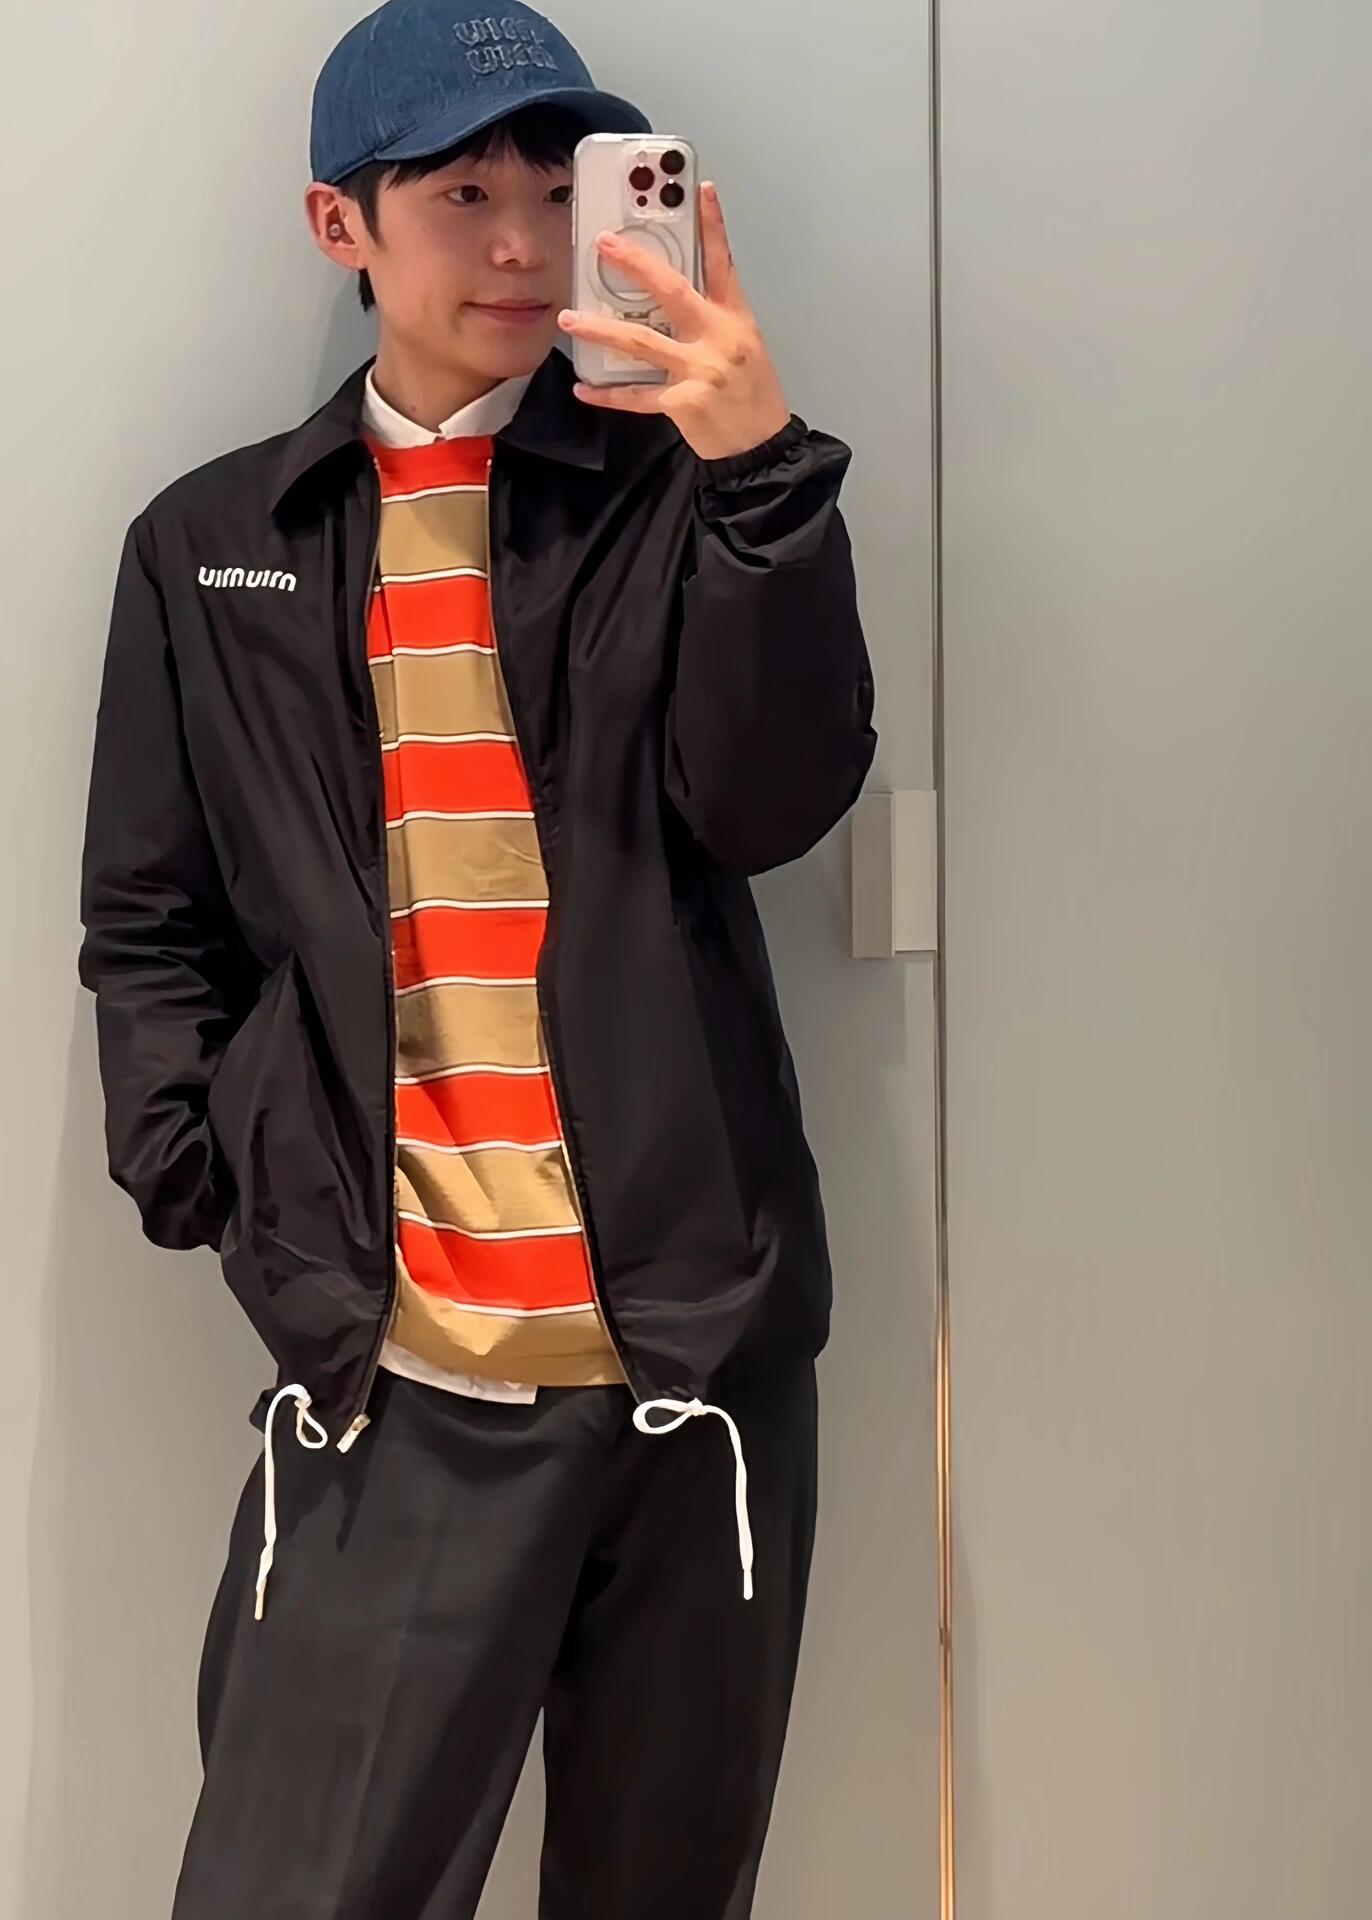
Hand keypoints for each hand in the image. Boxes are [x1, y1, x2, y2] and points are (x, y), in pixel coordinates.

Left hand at [557, 182, 792, 461]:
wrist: (760, 448)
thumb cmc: (753, 397)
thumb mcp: (744, 347)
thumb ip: (711, 320)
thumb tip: (670, 302)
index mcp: (734, 320)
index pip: (724, 263)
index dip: (713, 225)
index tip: (700, 190)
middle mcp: (717, 339)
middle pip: (672, 291)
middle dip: (635, 264)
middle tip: (605, 245)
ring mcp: (699, 371)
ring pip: (641, 341)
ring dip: (600, 329)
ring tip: (570, 320)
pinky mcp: (682, 403)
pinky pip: (636, 396)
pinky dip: (608, 394)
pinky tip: (585, 387)